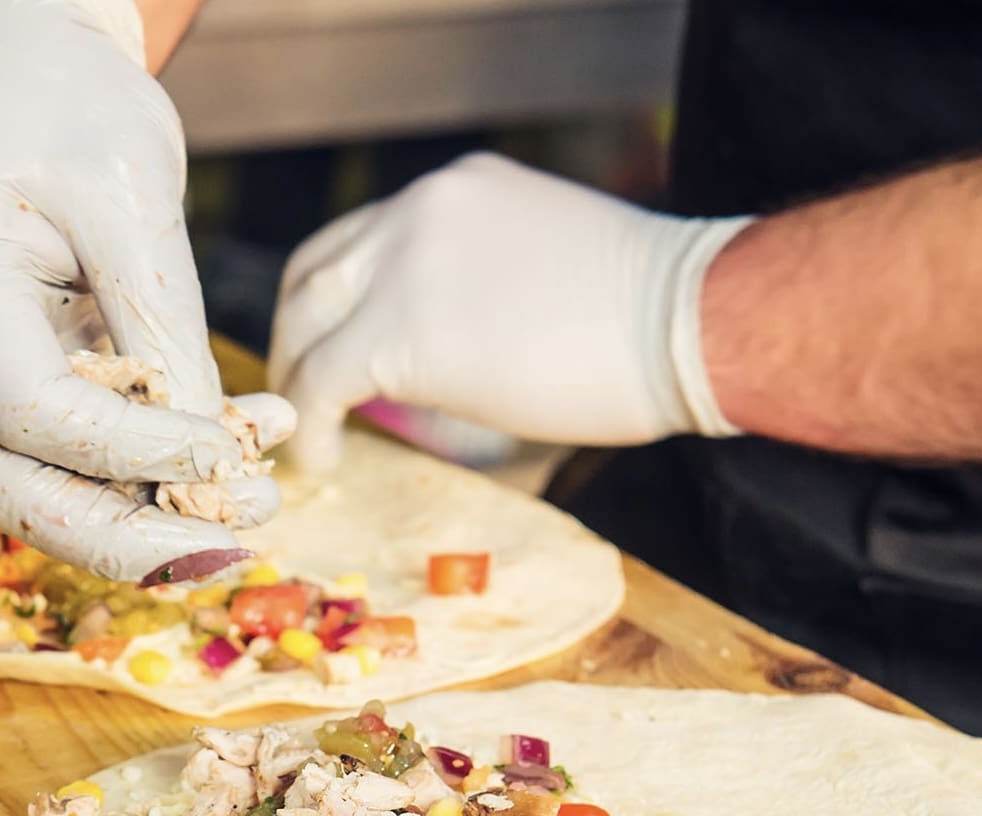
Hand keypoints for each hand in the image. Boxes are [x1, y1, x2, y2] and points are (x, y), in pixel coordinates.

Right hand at [0, 0, 291, 579]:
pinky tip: (222, 450)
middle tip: (234, 545)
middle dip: (125, 537)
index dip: (137, 452)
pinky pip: (52, 449)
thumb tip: (211, 457)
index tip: (231, 457)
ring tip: (251, 502)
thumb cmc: (71, 100)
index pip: (32, 412)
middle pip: (7, 488)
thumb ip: (164, 329)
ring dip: (139, 511)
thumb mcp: (135, 198)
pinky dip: (134, 465)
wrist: (18, 59)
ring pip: (27, 486)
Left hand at [268, 152, 751, 470]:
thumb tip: (444, 344)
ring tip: (309, 432)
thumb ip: (477, 280)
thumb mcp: (543, 263)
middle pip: (315, 271)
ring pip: (305, 322)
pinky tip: (325, 460)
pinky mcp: (395, 334)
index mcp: (455, 190)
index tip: (334, 342)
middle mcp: (415, 211)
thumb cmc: (647, 315)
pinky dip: (310, 425)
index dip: (336, 296)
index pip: (362, 237)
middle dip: (299, 334)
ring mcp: (400, 266)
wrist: (686, 323)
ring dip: (296, 379)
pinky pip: (320, 381)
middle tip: (303, 390)